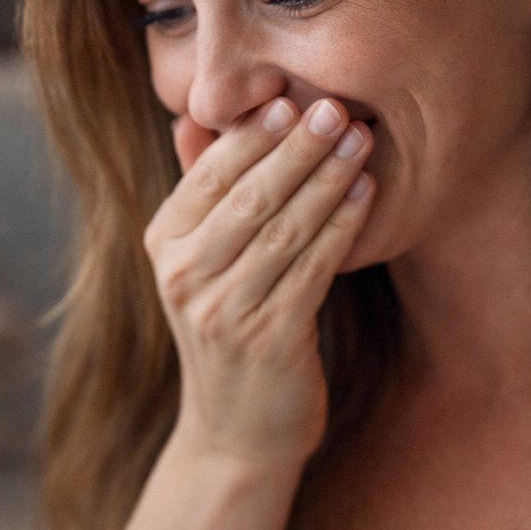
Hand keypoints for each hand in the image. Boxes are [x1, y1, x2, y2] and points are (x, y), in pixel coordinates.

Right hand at [143, 97, 374, 467]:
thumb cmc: (231, 331)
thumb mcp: (204, 264)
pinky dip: (341, 225)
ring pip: (284, 228)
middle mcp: (186, 277)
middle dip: (298, 147)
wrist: (237, 432)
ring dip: (327, 178)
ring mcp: (224, 311)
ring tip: (361, 139)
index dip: (252, 134)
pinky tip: (366, 193)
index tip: (291, 97)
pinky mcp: (269, 339)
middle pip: (249, 196)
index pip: (209, 175)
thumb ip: (208, 197)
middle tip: (338, 107)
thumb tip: (202, 116)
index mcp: (164, 245)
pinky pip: (312, 268)